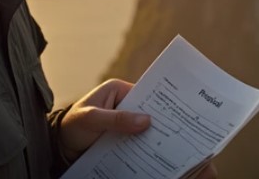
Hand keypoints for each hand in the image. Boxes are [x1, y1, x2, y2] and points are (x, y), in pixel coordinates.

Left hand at [57, 79, 218, 177]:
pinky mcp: (127, 144)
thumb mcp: (90, 118)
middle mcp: (129, 106)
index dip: (171, 104)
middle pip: (158, 117)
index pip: (152, 95)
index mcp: (122, 91)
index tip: (191, 114)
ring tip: (193, 162)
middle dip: (178, 130)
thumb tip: (147, 121)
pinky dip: (157, 158)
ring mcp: (129, 127)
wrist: (57, 149)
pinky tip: (171, 168)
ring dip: (171, 147)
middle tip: (200, 144)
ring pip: (154, 135)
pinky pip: (145, 149)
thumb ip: (115, 119)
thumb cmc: (71, 126)